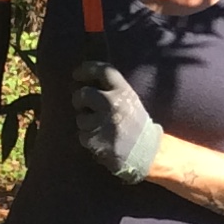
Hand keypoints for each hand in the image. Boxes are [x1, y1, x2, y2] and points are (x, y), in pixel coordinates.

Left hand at [71, 60, 163, 183]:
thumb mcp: (131, 101)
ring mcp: (102, 122)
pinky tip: (102, 141)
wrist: (146, 153)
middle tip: (84, 106)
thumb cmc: (137, 126)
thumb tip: (84, 82)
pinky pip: (82, 135)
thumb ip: (112, 91)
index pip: (102, 71)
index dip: (87, 69)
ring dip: (86, 123)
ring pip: (80, 117)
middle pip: (82, 94)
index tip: (76, 74)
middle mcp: (111, 103)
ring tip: (102, 129)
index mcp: (124, 91)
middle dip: (79, 100)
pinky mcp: (94, 139)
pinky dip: (88, 138)